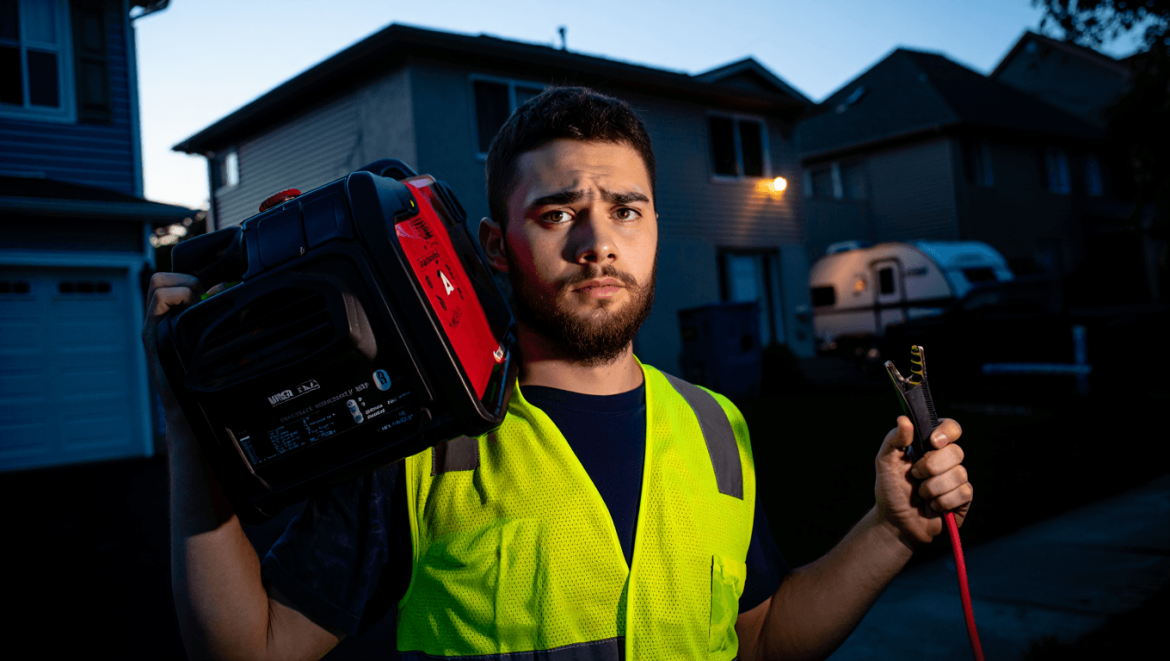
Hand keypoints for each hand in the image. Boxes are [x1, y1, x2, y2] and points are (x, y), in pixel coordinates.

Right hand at [140, 272, 204, 410]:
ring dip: (183, 289)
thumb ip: (213, 321)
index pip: (169, 283)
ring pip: (157, 285)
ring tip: (195, 308)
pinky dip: (178, 298)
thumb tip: (227, 293)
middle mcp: (156, 320)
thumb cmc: (199, 377)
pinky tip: (189, 315)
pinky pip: (159, 301)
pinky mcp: (151, 335)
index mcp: (168, 319)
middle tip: (200, 302)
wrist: (185, 405)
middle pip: (160, 279)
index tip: (206, 297)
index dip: (187, 281)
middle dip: (185, 281)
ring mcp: (152, 327)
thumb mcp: (208, 342)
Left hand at [874, 416, 972, 548]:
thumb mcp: (884, 462)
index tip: (933, 442)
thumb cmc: (890, 490)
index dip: (947, 432)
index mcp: (929, 446)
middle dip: (930, 467)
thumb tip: (904, 419)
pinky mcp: (963, 499)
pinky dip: (942, 502)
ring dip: (932, 488)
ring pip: (958, 474)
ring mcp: (956, 479)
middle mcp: (946, 459)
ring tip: (921, 494)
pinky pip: (963, 493)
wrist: (895, 523)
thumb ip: (894, 440)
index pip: (951, 428)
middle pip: (956, 452)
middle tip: (915, 476)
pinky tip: (933, 506)